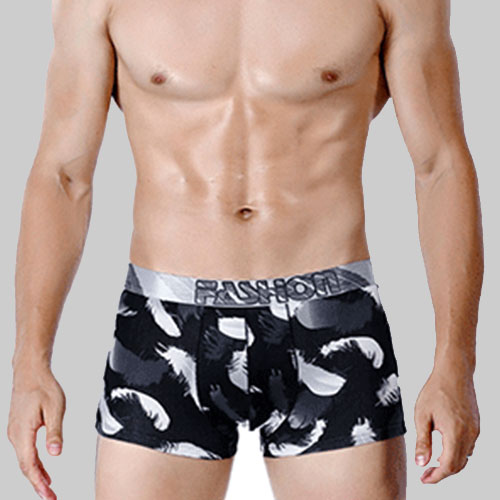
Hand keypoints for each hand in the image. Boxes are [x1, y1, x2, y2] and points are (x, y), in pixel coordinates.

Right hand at [7, 366, 65, 498]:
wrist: (30, 372)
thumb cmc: (43, 387)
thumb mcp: (55, 408)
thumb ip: (54, 432)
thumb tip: (55, 454)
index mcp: (23, 432)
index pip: (29, 464)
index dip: (38, 482)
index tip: (48, 494)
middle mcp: (15, 435)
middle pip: (25, 466)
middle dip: (37, 483)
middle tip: (50, 496)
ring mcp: (14, 432)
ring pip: (24, 459)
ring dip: (35, 474)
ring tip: (48, 486)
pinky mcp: (18, 428)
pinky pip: (24, 450)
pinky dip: (33, 462)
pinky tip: (42, 467)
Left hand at [414, 366, 479, 483]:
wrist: (454, 373)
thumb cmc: (436, 390)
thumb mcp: (422, 415)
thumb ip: (423, 441)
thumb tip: (421, 462)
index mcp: (455, 433)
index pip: (448, 466)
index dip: (436, 476)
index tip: (424, 479)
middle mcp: (469, 435)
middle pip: (458, 465)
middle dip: (442, 473)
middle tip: (426, 474)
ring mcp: (475, 430)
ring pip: (464, 456)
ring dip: (450, 463)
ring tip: (432, 462)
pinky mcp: (476, 425)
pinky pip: (468, 446)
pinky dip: (457, 452)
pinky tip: (444, 448)